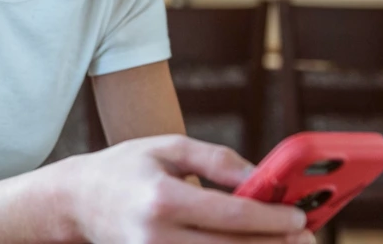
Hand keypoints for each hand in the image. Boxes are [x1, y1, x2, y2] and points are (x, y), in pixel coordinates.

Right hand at [63, 134, 314, 243]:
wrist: (77, 202)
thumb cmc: (125, 168)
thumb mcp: (168, 147)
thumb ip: (217, 160)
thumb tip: (261, 177)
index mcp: (163, 199)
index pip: (230, 216)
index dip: (270, 219)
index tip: (298, 216)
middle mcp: (159, 237)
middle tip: (305, 236)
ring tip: (284, 243)